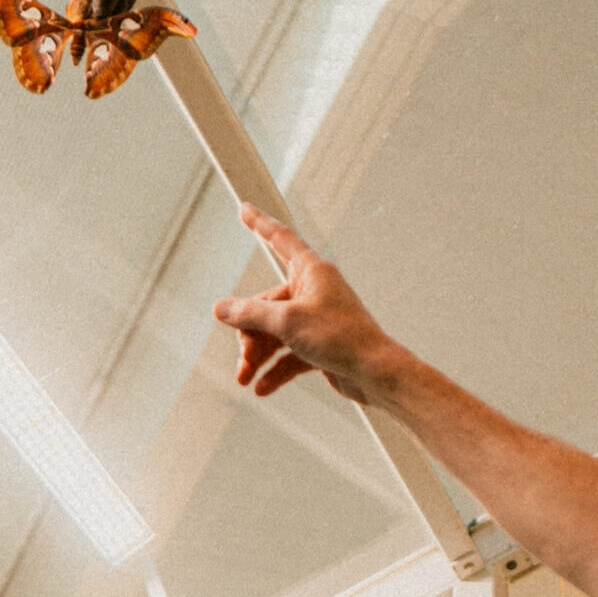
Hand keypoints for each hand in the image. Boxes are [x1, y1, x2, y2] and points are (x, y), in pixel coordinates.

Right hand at [214, 203, 401, 402]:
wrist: (376, 375)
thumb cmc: (341, 338)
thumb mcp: (287, 322)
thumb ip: (250, 313)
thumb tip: (221, 308)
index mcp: (312, 272)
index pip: (280, 239)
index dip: (260, 223)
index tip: (244, 208)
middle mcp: (315, 292)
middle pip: (267, 304)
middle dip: (250, 333)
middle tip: (243, 357)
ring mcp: (318, 320)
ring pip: (276, 333)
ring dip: (258, 356)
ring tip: (244, 379)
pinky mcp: (322, 346)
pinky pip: (290, 355)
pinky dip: (275, 371)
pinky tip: (261, 388)